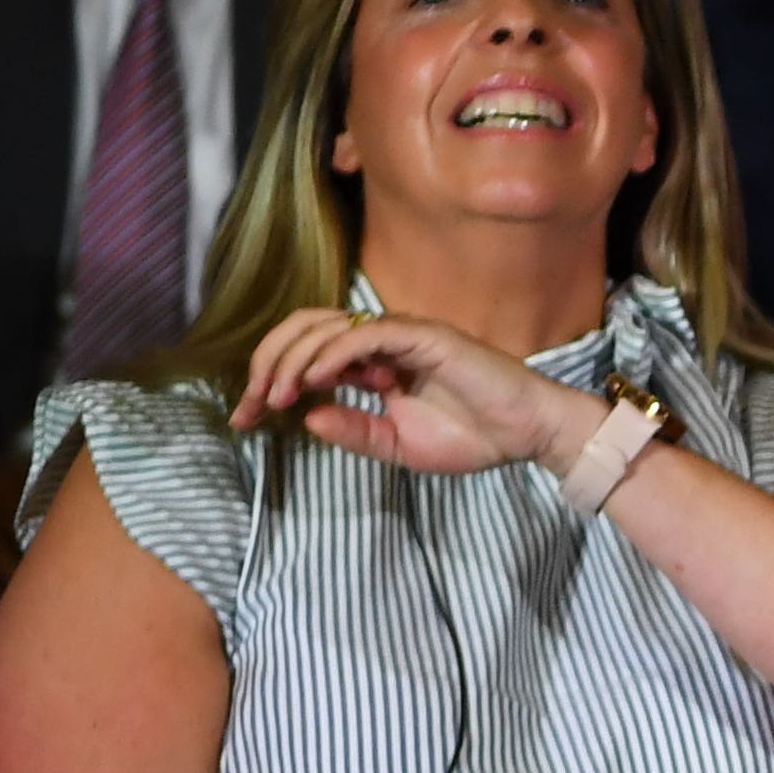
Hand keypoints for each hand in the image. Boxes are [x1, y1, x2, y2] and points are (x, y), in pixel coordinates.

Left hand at [230, 308, 600, 476]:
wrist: (528, 433)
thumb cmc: (475, 436)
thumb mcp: (398, 445)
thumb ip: (355, 431)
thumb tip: (308, 418)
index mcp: (374, 364)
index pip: (306, 354)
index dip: (268, 380)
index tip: (245, 418)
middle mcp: (382, 341)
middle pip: (303, 327)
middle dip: (266, 363)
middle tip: (250, 406)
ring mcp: (401, 335)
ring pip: (326, 327)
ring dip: (291, 359)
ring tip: (276, 396)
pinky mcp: (423, 337)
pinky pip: (363, 335)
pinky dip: (331, 354)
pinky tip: (314, 382)